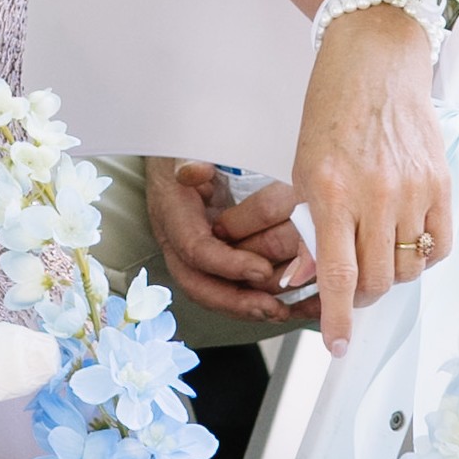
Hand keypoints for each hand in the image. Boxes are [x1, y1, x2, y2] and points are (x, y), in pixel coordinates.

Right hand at [144, 161, 317, 323]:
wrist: (177, 155)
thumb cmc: (185, 149)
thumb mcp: (185, 148)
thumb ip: (189, 160)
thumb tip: (192, 171)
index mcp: (172, 216)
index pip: (197, 251)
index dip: (228, 265)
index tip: (261, 268)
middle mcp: (179, 243)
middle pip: (202, 287)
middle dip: (237, 302)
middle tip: (272, 307)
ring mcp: (194, 257)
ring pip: (218, 294)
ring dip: (250, 307)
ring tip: (283, 311)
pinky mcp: (212, 261)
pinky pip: (231, 288)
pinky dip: (257, 300)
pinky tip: (287, 308)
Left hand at [290, 5, 451, 354]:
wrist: (376, 59)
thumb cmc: (333, 112)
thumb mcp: (305, 170)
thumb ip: (314, 228)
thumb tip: (312, 282)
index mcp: (332, 192)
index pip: (338, 276)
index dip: (338, 320)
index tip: (337, 346)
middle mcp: (375, 195)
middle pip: (378, 282)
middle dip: (363, 295)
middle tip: (354, 284)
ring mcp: (412, 190)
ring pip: (408, 269)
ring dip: (392, 274)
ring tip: (380, 251)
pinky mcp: (441, 183)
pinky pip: (439, 248)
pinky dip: (423, 257)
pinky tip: (408, 241)